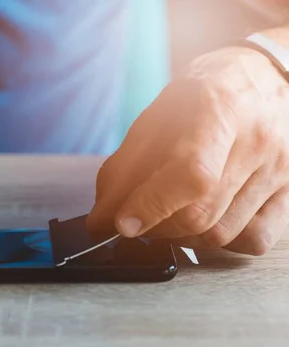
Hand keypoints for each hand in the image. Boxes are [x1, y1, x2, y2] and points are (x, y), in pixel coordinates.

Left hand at [87, 44, 288, 254]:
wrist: (264, 78)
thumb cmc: (205, 95)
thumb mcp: (156, 116)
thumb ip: (125, 166)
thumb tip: (101, 217)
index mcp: (219, 109)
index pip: (191, 173)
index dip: (152, 205)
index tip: (122, 223)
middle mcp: (257, 141)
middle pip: (200, 213)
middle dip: (154, 226)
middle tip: (136, 218)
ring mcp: (279, 170)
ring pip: (221, 234)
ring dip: (181, 236)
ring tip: (168, 215)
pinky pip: (253, 240)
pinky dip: (220, 243)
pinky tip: (205, 221)